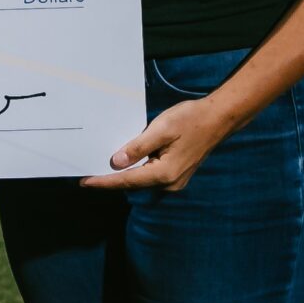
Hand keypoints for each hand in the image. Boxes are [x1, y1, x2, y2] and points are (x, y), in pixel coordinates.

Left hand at [79, 97, 230, 192]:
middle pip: (133, 184)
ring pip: (142, 180)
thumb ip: (137, 148)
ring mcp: (175, 180)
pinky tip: (127, 162)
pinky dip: (137, 171)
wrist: (218, 118)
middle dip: (111, 179)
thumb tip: (116, 163)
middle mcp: (169, 182)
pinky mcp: (177, 174)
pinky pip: (151, 176)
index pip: (126, 180)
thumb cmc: (190, 120)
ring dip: (124, 175)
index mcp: (164, 173)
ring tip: (102, 167)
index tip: (85, 182)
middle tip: (89, 173)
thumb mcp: (161, 130)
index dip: (104, 181)